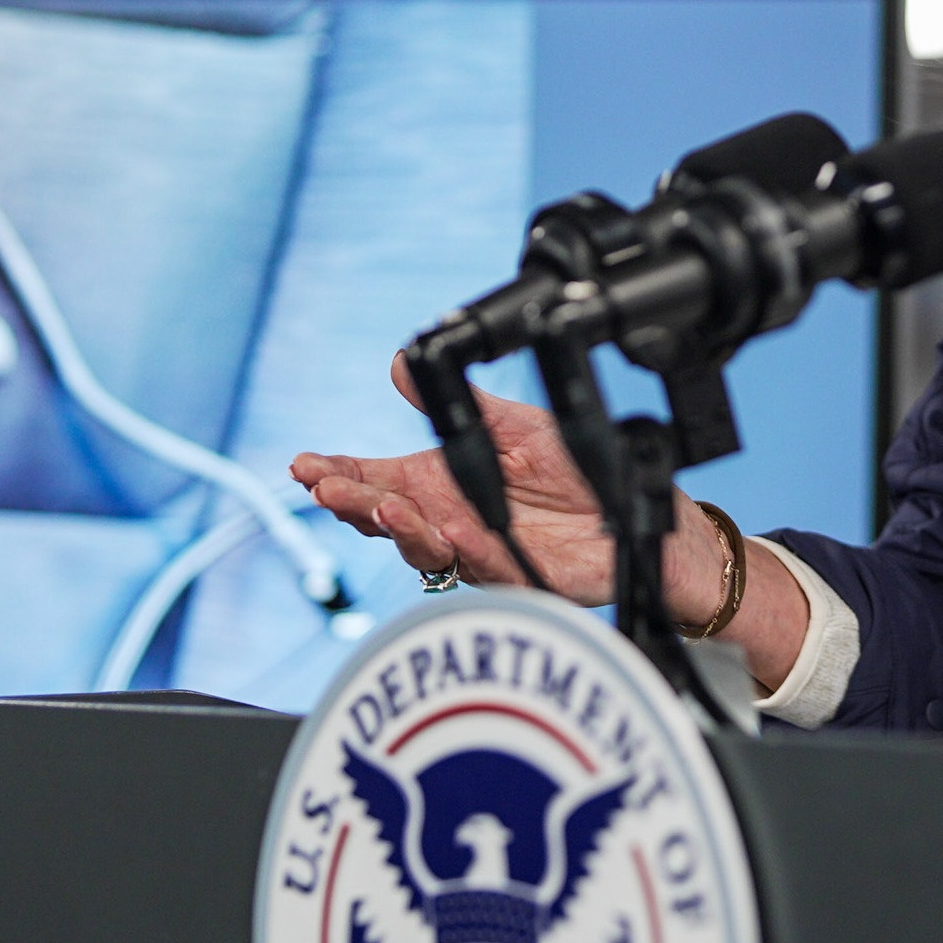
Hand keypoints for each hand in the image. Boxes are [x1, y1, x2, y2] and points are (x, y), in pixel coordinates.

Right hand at [293, 353, 716, 613]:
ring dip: (401, 529)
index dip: (337, 473)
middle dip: (354, 503)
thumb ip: (457, 403)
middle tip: (327, 488)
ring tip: (383, 508)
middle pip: (385, 516)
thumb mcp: (511, 424)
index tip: (304, 465)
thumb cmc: (575, 469)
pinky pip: (489, 568)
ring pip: (426, 548)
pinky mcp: (521, 578)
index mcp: (440, 482)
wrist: (637, 510)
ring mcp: (480, 553)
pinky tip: (452, 533)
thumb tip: (399, 363)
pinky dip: (469, 552)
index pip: (375, 479)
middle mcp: (449, 521)